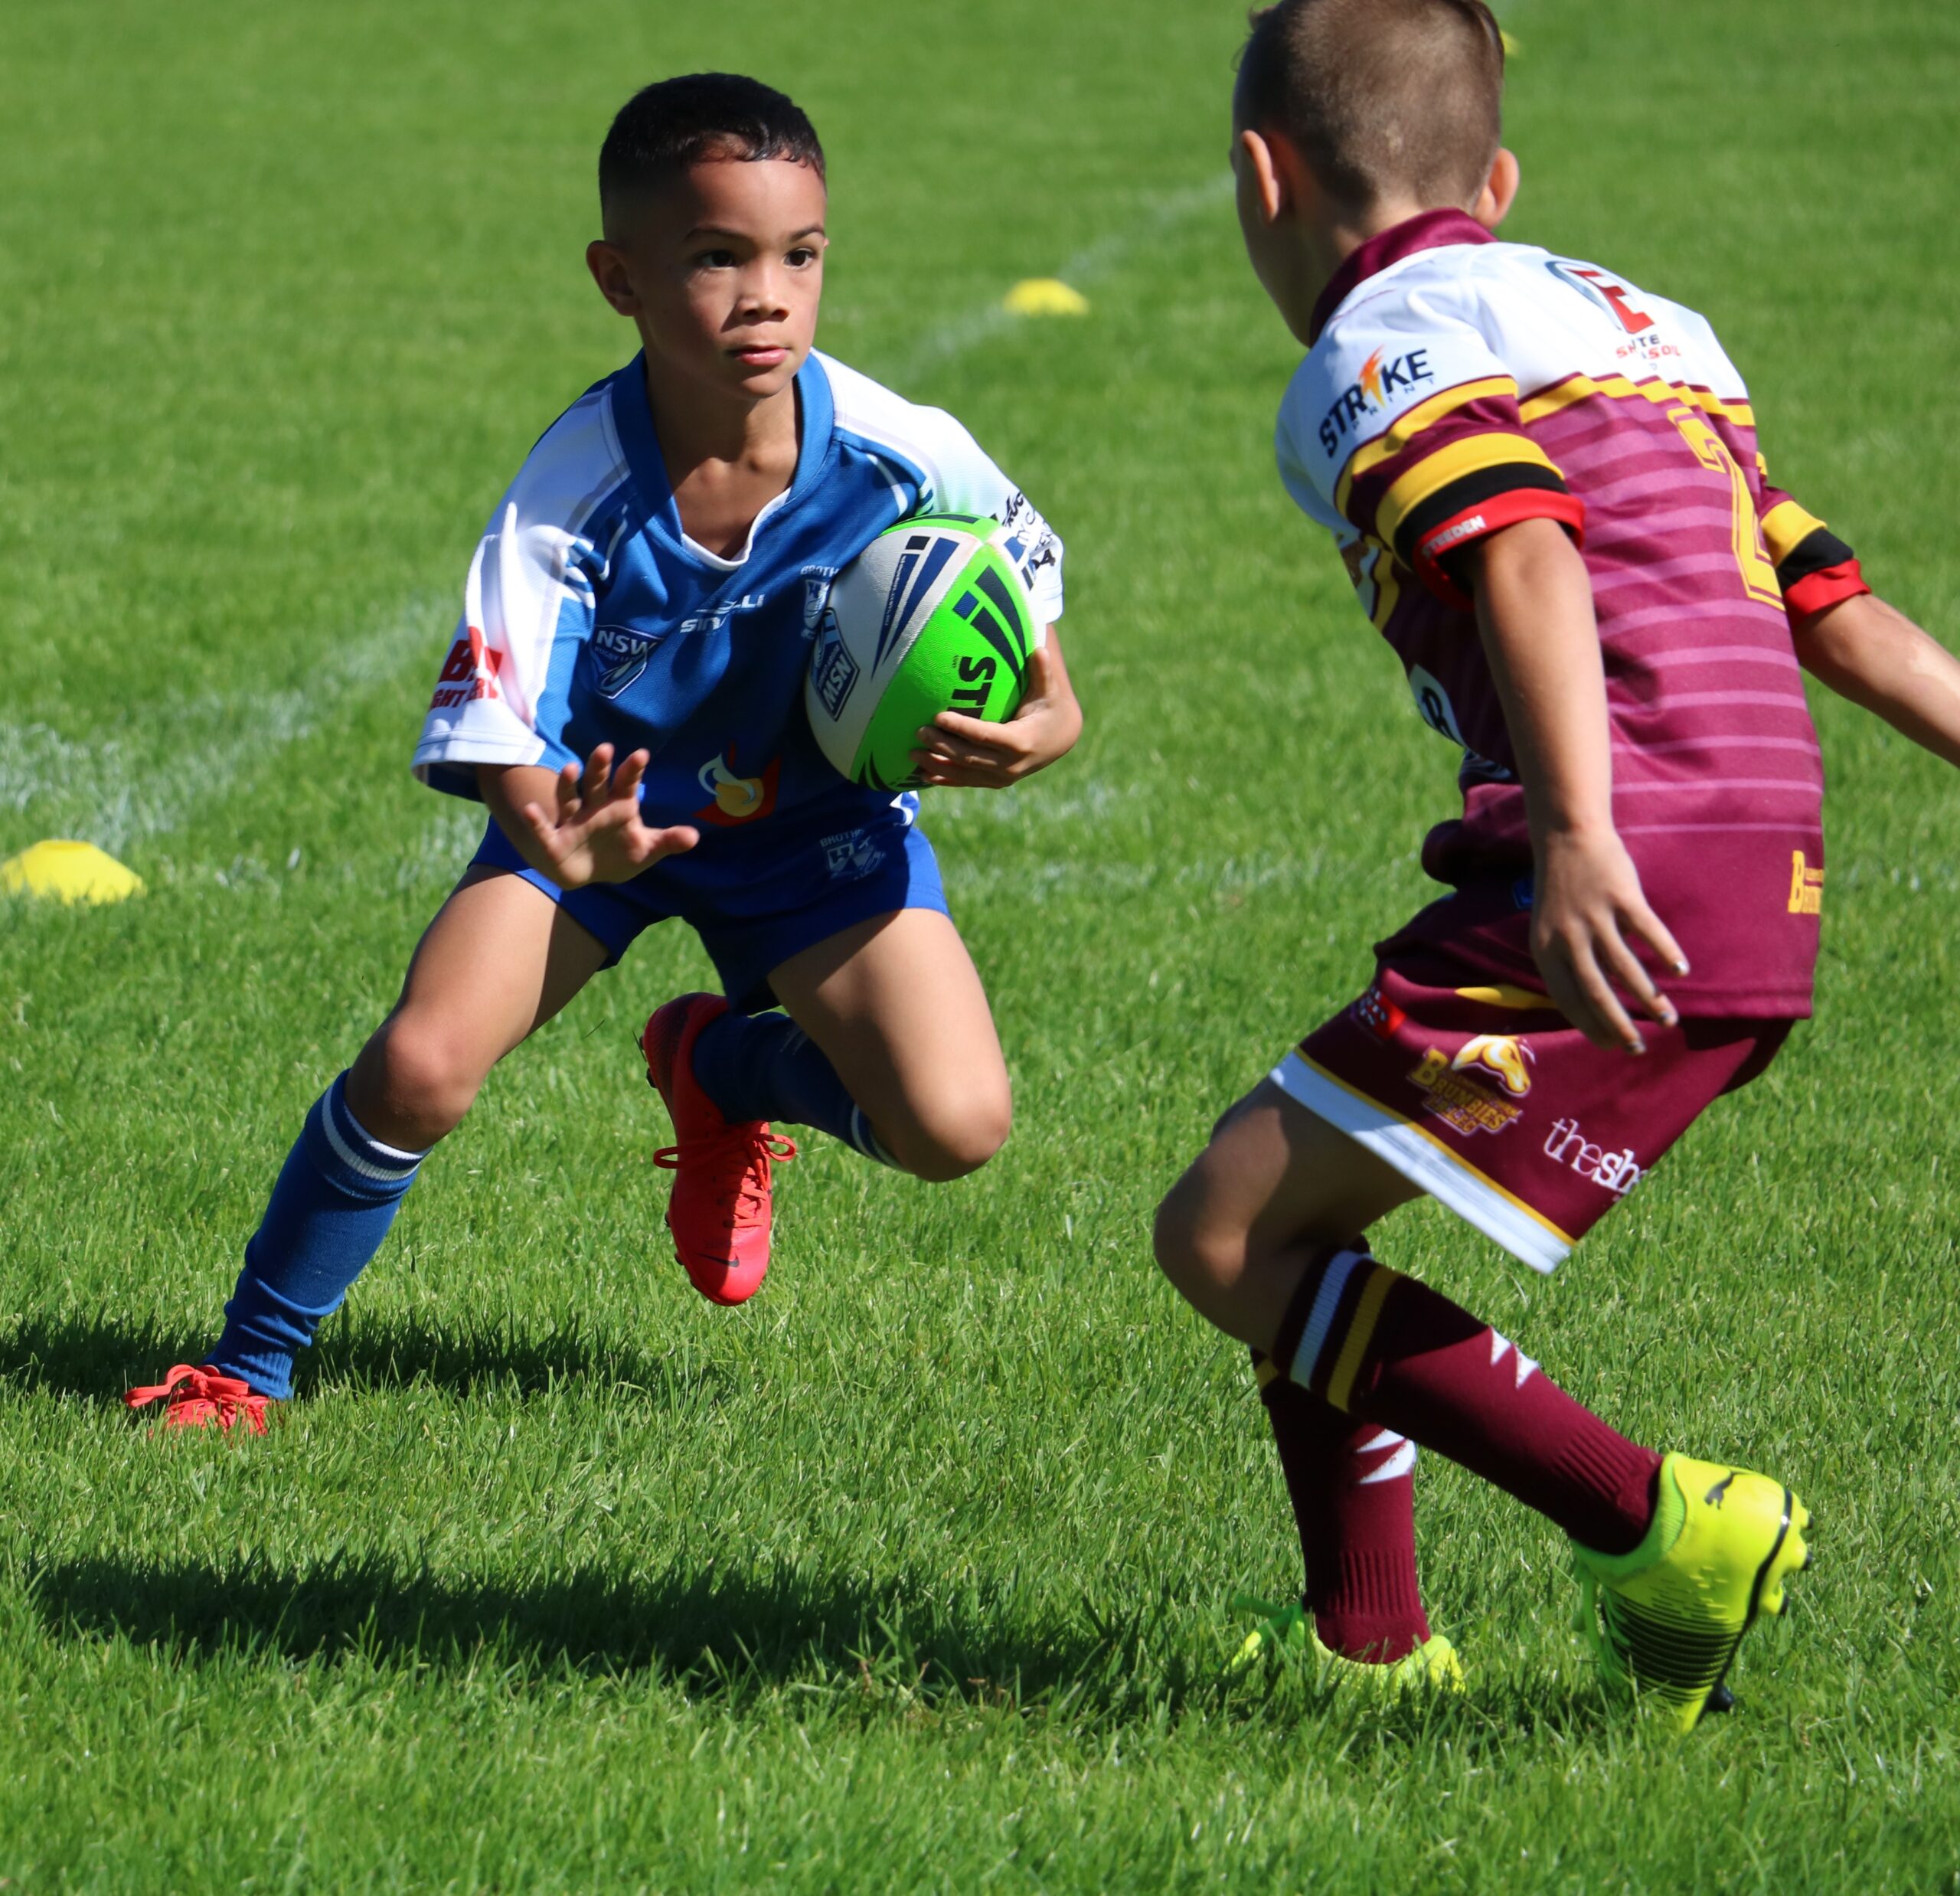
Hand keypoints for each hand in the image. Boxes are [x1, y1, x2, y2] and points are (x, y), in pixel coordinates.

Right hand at [517, 743, 696, 887]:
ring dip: (568, 784)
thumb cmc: (619, 853)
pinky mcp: (554, 840)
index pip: (627, 783)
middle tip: (605, 749)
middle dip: (600, 767)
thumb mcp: (646, 849)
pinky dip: (536, 821)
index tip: (641, 755)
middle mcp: (594, 807)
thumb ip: (668, 842)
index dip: (632, 770)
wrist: (590, 874)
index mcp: (619, 805)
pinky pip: (543, 829)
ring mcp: (573, 821)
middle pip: (596, 783)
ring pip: (569, 798)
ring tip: (570, 769)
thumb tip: (694, 837)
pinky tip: (528, 810)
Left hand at [910, 632, 1081, 787]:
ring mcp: (1003, 777)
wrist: (1061, 739)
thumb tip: (1040, 648)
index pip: (985, 735)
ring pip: (964, 773)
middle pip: (969, 756)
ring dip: (937, 764)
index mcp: (1021, 742)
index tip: (938, 717)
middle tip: (918, 731)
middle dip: (942, 745)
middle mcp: (1011, 765)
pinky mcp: (996, 782)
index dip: (961, 728)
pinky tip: (923, 775)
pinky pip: (967, 782)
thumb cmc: (1051, 708)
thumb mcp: (1050, 691)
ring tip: (912, 754)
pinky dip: (945, 779)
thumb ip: (1042, 673)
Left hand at [1531, 825, 1687, 1052]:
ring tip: (1668, 1019)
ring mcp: (1595, 917)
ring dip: (1649, 998)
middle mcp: (1568, 937)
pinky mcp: (1621, 896)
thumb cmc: (1562, 890)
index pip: (1567, 999)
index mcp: (1546, 949)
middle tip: (1638, 1049)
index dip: (1589, 1026)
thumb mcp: (1550, 929)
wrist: (1567, 838)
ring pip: (1625, 967)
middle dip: (1619, 1025)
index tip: (1610, 1047)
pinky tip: (1680, 971)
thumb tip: (1592, 1003)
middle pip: (1596, 992)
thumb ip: (1566, 961)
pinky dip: (1666, 952)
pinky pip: (1647, 931)